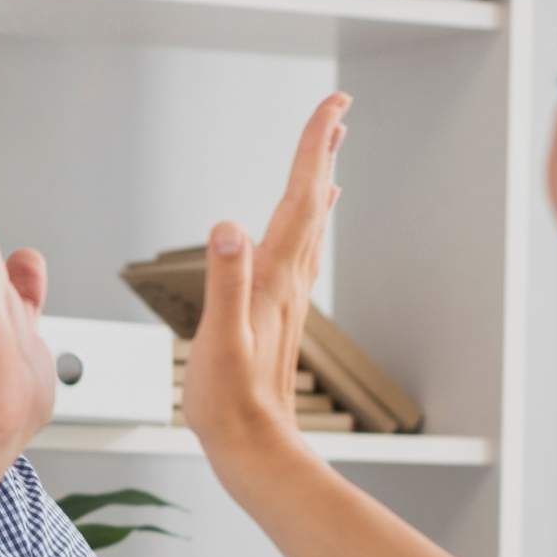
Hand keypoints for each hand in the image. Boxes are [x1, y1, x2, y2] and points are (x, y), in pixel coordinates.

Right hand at [181, 92, 349, 463]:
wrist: (253, 450)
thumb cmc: (229, 403)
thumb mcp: (218, 341)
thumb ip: (224, 283)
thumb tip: (227, 226)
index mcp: (273, 278)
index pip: (299, 198)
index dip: (313, 148)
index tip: (333, 105)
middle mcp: (288, 281)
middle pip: (311, 203)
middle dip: (322, 152)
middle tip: (338, 110)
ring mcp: (286, 297)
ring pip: (308, 226)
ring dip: (317, 183)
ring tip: (328, 153)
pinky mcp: (277, 313)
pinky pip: (297, 252)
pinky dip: (305, 223)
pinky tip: (303, 224)